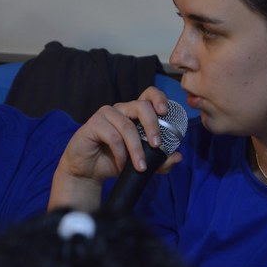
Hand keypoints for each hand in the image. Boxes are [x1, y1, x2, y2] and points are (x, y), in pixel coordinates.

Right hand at [49, 87, 182, 210]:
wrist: (88, 172)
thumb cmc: (114, 161)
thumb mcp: (141, 163)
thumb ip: (160, 161)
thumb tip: (178, 157)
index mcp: (134, 112)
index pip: (149, 94)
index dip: (159, 98)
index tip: (165, 112)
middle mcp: (121, 109)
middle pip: (141, 106)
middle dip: (152, 126)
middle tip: (157, 146)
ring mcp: (106, 114)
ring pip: (127, 126)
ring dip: (136, 149)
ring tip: (141, 167)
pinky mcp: (93, 124)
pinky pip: (112, 136)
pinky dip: (120, 153)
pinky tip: (122, 165)